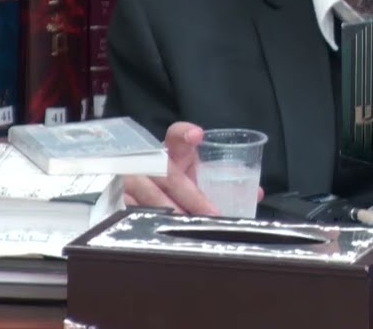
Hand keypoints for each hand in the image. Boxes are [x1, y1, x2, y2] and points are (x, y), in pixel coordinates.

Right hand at [122, 121, 262, 214]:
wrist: (130, 184)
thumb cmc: (171, 180)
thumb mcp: (193, 175)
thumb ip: (223, 180)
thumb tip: (256, 194)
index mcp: (170, 152)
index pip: (175, 135)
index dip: (184, 134)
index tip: (197, 136)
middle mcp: (148, 163)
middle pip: (169, 176)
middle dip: (192, 197)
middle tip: (212, 214)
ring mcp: (129, 181)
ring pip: (149, 196)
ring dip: (170, 212)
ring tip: (190, 228)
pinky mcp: (116, 199)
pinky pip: (129, 212)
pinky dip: (144, 224)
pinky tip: (157, 237)